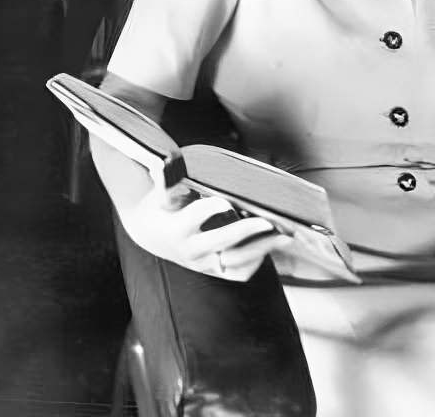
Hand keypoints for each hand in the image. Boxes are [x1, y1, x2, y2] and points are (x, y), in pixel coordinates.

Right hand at [121, 176, 287, 281]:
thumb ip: (166, 181)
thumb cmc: (159, 206)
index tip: (227, 201)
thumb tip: (166, 161)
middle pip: (222, 240)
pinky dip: (255, 262)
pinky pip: (238, 273)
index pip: (196, 216)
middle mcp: (191, 250)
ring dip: (262, 248)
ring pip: (236, 261)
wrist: (150, 235)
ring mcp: (203, 264)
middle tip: (268, 221)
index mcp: (176, 228)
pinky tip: (268, 247)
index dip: (212, 208)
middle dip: (246, 230)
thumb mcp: (158, 192)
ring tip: (284, 235)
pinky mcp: (212, 271)